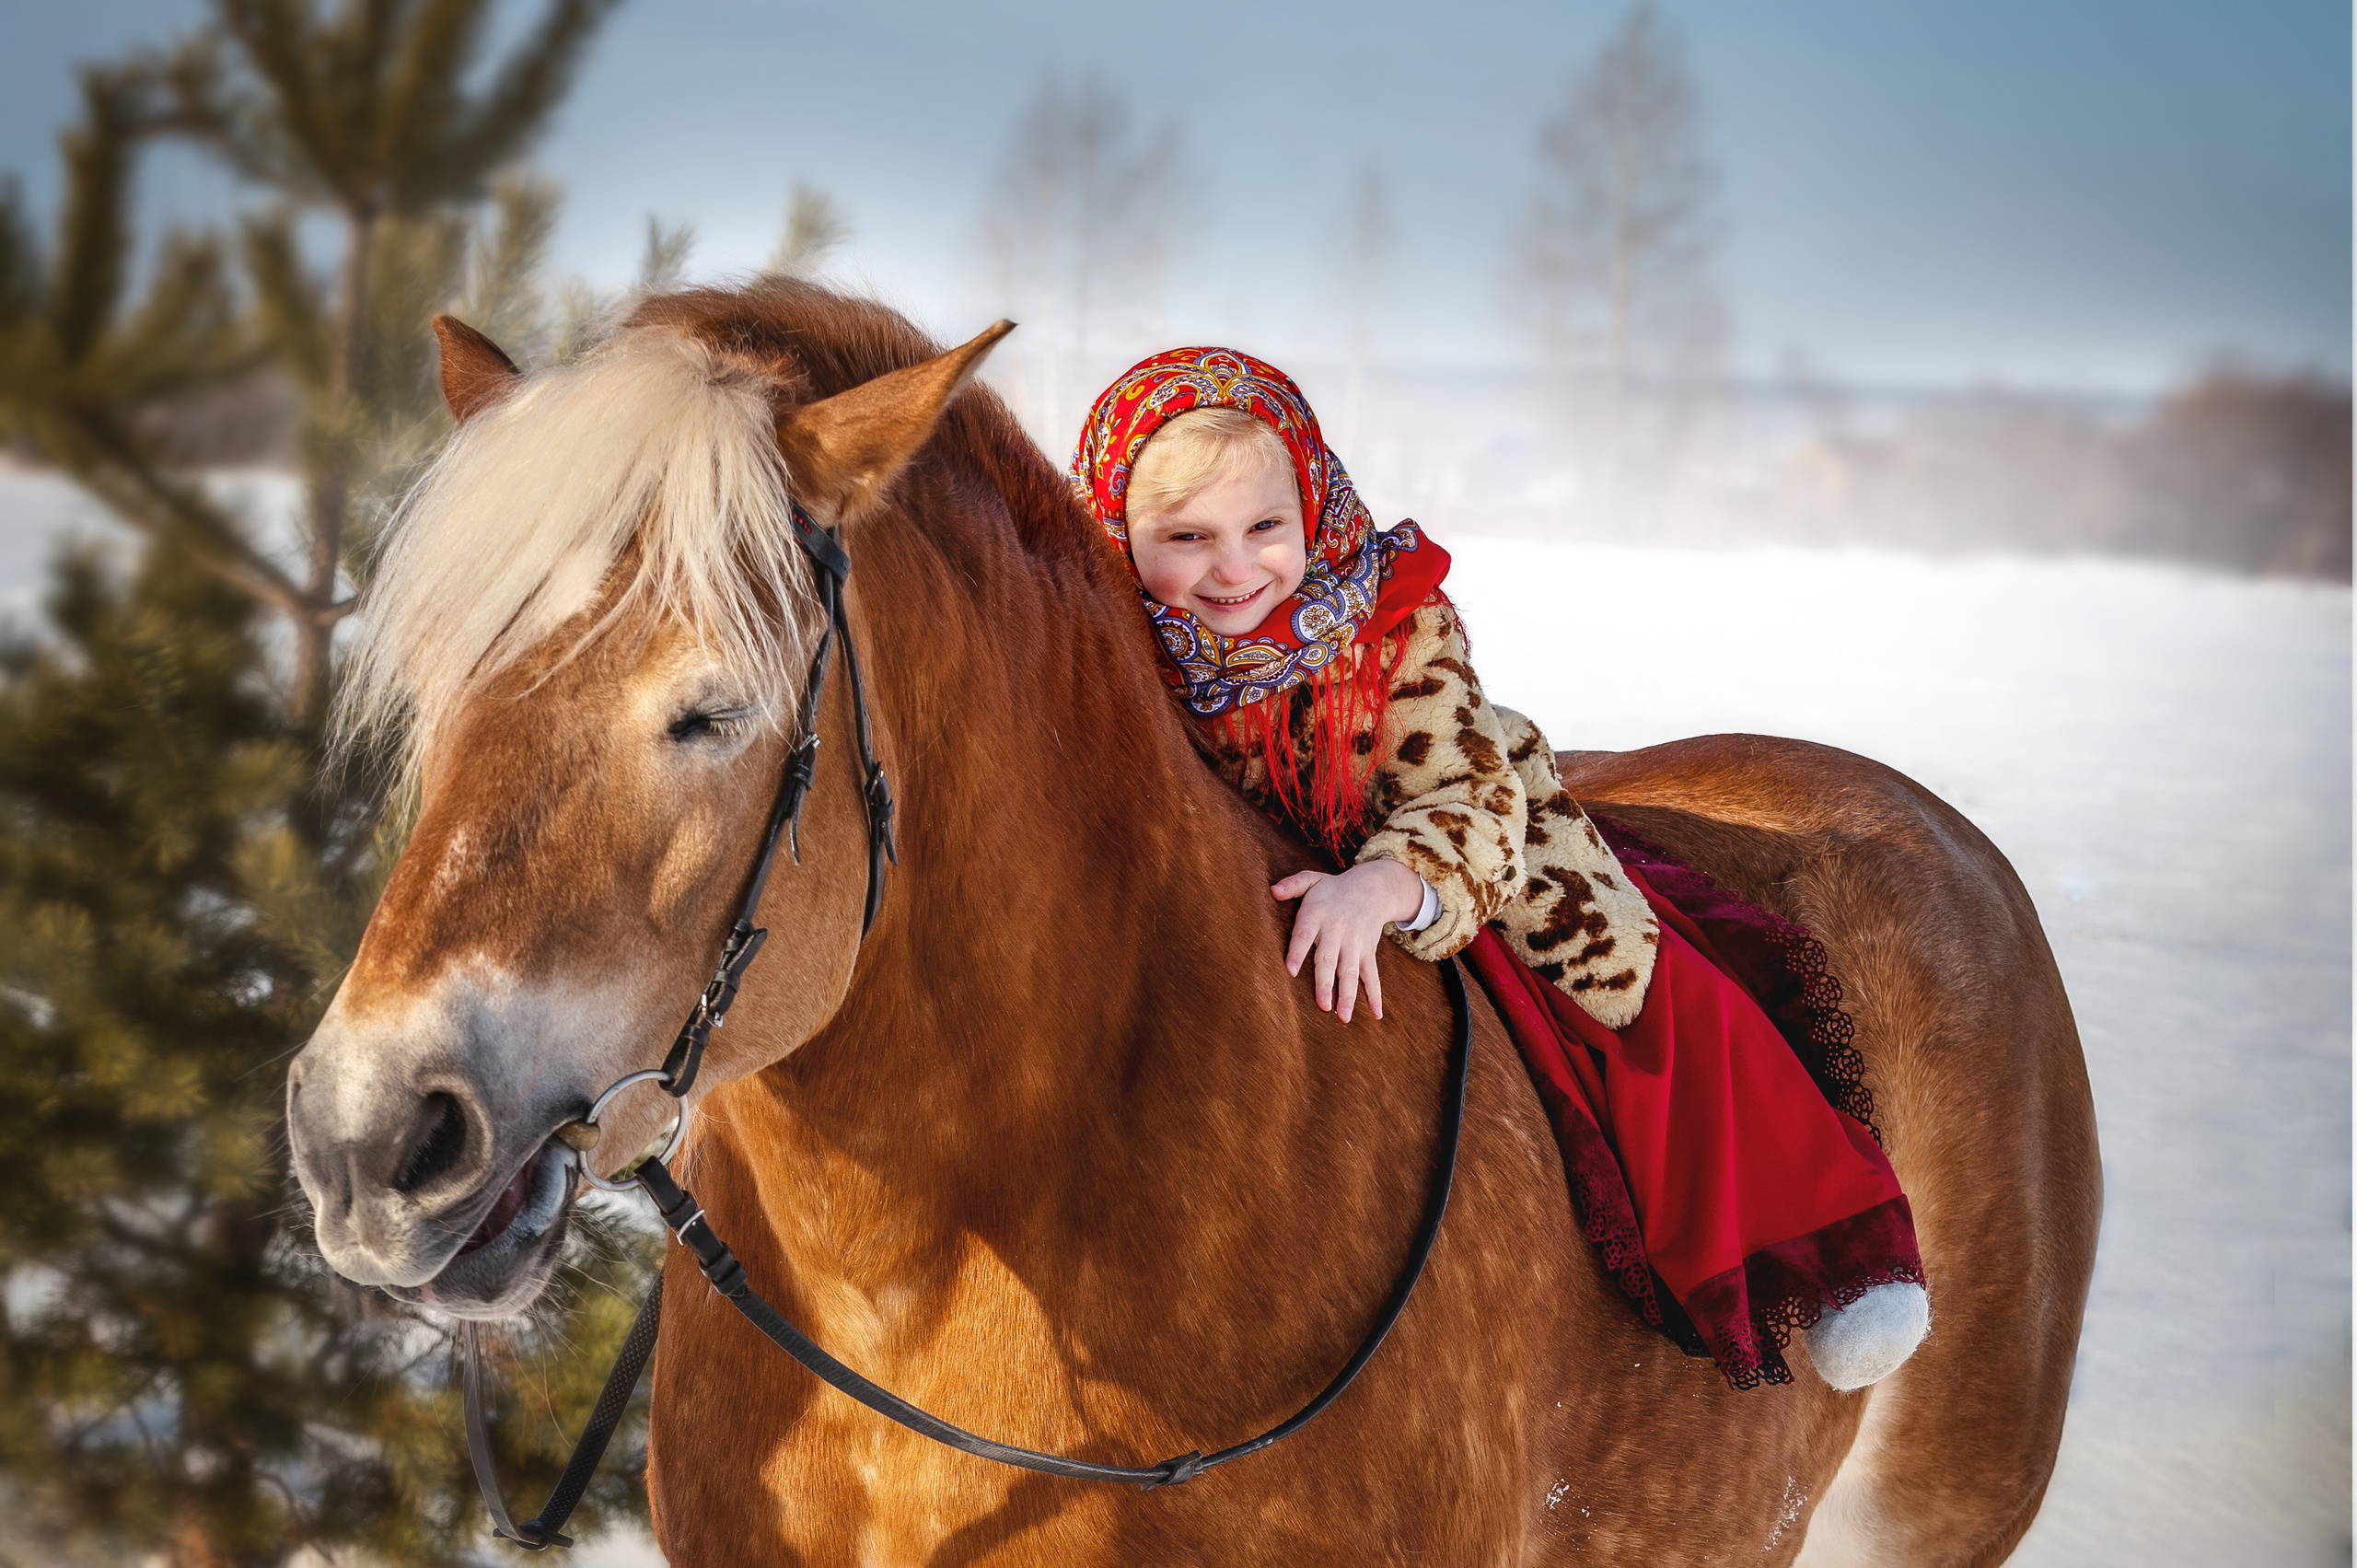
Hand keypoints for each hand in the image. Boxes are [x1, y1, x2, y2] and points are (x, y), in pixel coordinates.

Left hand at [1270, 859, 1426, 1022]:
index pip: (1304, 934)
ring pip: (1351, 972)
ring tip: (1343, 1017)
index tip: (1290, 970)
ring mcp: (1355, 944)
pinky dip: (1375, 995)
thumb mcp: (1312, 879)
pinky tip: (1376, 1014)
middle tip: (1322, 1005)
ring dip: (1348, 995)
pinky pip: (1372, 975)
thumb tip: (1272, 890)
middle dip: (1326, 983)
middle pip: (1329, 959)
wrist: (1374, 887)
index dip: (1297, 952)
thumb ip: (1292, 885)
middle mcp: (1337, 931)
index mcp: (1317, 914)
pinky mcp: (1368, 951)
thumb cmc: (1333, 888)